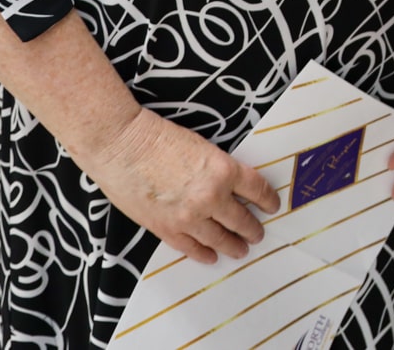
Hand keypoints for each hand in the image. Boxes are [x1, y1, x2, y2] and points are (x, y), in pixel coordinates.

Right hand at [81, 107, 280, 264]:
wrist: (121, 145)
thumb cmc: (157, 136)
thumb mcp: (202, 146)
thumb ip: (218, 169)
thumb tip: (230, 186)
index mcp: (224, 170)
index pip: (257, 190)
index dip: (268, 200)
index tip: (272, 205)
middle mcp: (212, 197)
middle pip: (242, 220)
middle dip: (252, 229)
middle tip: (257, 234)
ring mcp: (189, 217)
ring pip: (220, 239)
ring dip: (233, 245)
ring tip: (241, 250)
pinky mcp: (166, 228)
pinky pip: (192, 248)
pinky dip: (204, 254)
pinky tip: (211, 256)